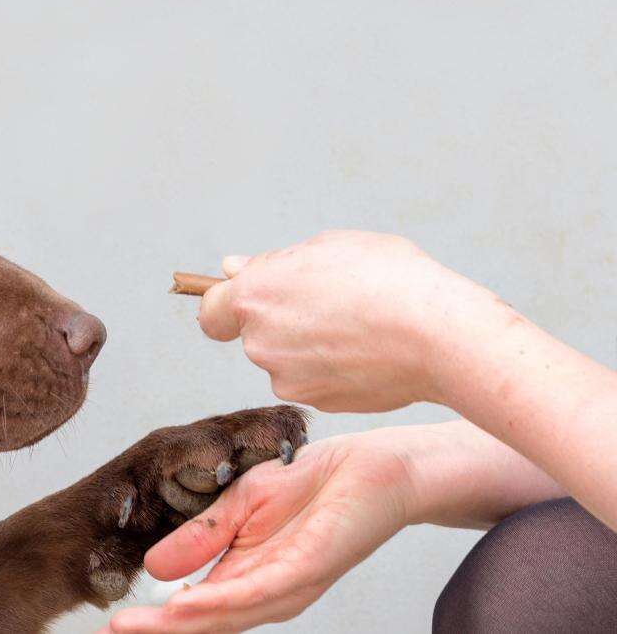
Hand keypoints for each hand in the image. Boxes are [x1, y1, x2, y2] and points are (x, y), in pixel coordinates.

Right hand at [105, 431, 416, 632]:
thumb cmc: (312, 483)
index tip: (107, 626)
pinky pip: (255, 591)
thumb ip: (199, 536)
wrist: (371, 465)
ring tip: (129, 629)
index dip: (150, 622)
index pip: (191, 610)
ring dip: (174, 626)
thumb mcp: (238, 504)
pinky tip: (183, 604)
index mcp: (245, 578)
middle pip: (201, 624)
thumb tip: (152, 569)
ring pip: (223, 616)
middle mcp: (264, 593)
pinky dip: (217, 601)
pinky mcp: (306, 568)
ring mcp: (286, 585)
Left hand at [198, 230, 502, 411]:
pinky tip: (369, 351)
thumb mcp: (329, 246)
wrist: (438, 336)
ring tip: (359, 325)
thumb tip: (232, 270)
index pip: (211, 313)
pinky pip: (315, 381)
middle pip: (257, 334)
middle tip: (332, 301)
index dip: (227, 306)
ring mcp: (288, 379)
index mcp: (255, 297)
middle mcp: (260, 343)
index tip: (249, 300)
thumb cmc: (389, 279)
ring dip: (309, 346)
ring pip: (287, 360)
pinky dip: (333, 369)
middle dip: (283, 320)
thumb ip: (273, 263)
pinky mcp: (317, 403)